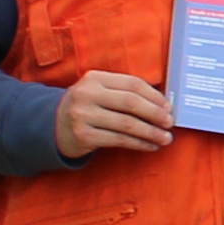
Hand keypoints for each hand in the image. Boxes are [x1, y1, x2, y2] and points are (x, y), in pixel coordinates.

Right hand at [54, 70, 174, 159]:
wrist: (53, 124)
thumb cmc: (87, 106)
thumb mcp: (99, 91)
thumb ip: (125, 93)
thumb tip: (163, 105)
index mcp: (95, 78)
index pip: (132, 84)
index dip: (154, 96)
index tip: (168, 107)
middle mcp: (87, 94)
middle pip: (131, 103)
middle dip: (155, 114)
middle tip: (170, 123)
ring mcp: (83, 115)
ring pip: (127, 124)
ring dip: (151, 132)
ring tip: (165, 138)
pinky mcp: (83, 136)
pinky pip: (118, 140)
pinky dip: (138, 144)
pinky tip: (150, 146)